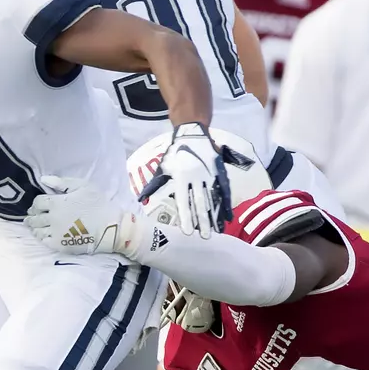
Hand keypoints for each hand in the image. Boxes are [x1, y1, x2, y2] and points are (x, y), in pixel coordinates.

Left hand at [27, 176, 143, 255]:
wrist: (109, 227)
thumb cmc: (98, 204)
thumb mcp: (82, 186)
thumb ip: (61, 182)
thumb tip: (42, 180)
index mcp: (57, 203)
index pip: (38, 202)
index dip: (36, 203)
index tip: (37, 205)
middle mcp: (52, 218)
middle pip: (35, 217)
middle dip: (32, 215)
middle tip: (31, 215)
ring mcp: (55, 233)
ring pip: (37, 230)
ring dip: (33, 227)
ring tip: (32, 226)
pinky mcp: (59, 245)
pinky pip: (44, 241)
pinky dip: (40, 237)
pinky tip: (42, 235)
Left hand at [140, 123, 228, 237]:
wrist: (192, 133)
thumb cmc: (175, 153)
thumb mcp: (163, 167)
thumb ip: (154, 185)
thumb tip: (141, 199)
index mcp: (181, 178)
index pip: (184, 201)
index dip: (186, 217)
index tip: (188, 232)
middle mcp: (196, 178)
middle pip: (200, 203)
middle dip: (203, 221)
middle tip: (206, 237)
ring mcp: (209, 175)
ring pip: (213, 199)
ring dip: (215, 216)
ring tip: (217, 231)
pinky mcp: (219, 173)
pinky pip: (224, 191)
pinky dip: (226, 204)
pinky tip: (227, 217)